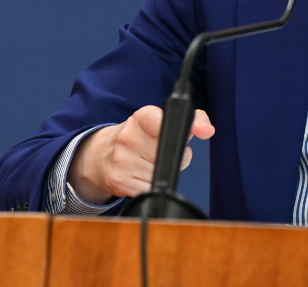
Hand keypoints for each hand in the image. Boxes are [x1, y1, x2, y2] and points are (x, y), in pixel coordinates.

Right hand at [68, 104, 213, 204]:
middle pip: (172, 154)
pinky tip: (142, 176)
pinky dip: (152, 186)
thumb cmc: (139, 137)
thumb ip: (193, 119)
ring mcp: (122, 160)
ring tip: (150, 163)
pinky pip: (151, 188)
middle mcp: (128, 137)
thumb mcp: (160, 121)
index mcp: (141, 118)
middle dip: (176, 156)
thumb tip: (208, 129)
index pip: (162, 121)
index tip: (198, 131)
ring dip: (164, 172)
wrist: (99, 156)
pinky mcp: (119, 181)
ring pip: (162, 173)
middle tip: (163, 152)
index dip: (183, 129)